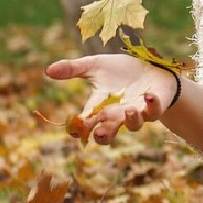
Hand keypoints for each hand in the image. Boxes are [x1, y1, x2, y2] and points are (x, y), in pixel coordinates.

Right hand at [44, 54, 178, 143]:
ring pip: (134, 125)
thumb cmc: (122, 71)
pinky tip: (148, 95)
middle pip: (108, 133)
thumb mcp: (96, 66)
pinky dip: (152, 105)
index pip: (86, 122)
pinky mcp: (155, 106)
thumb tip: (47, 70)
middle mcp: (117, 114)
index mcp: (101, 106)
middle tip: (98, 134)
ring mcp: (137, 112)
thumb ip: (73, 69)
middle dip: (103, 135)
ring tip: (128, 110)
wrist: (151, 68)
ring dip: (131, 120)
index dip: (79, 129)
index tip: (74, 131)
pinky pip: (154, 111)